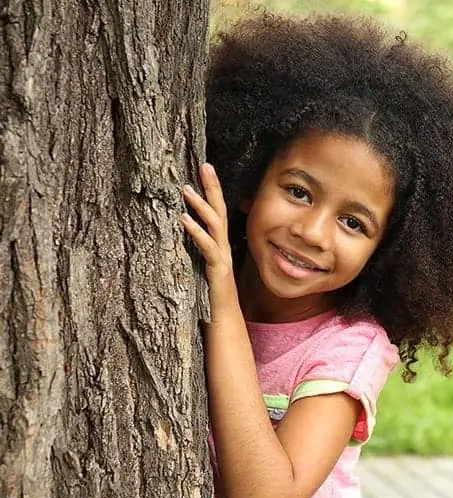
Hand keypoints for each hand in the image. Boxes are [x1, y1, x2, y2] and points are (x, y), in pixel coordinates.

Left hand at [181, 163, 236, 301]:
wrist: (223, 320)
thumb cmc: (208, 296)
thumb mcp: (198, 267)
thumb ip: (192, 249)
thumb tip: (173, 230)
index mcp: (218, 244)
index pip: (217, 211)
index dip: (213, 189)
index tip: (205, 168)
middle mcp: (223, 246)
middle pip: (220, 210)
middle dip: (212, 187)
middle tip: (204, 165)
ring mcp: (221, 257)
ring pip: (214, 225)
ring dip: (201, 205)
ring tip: (186, 189)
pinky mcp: (217, 269)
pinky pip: (207, 247)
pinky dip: (195, 231)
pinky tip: (183, 219)